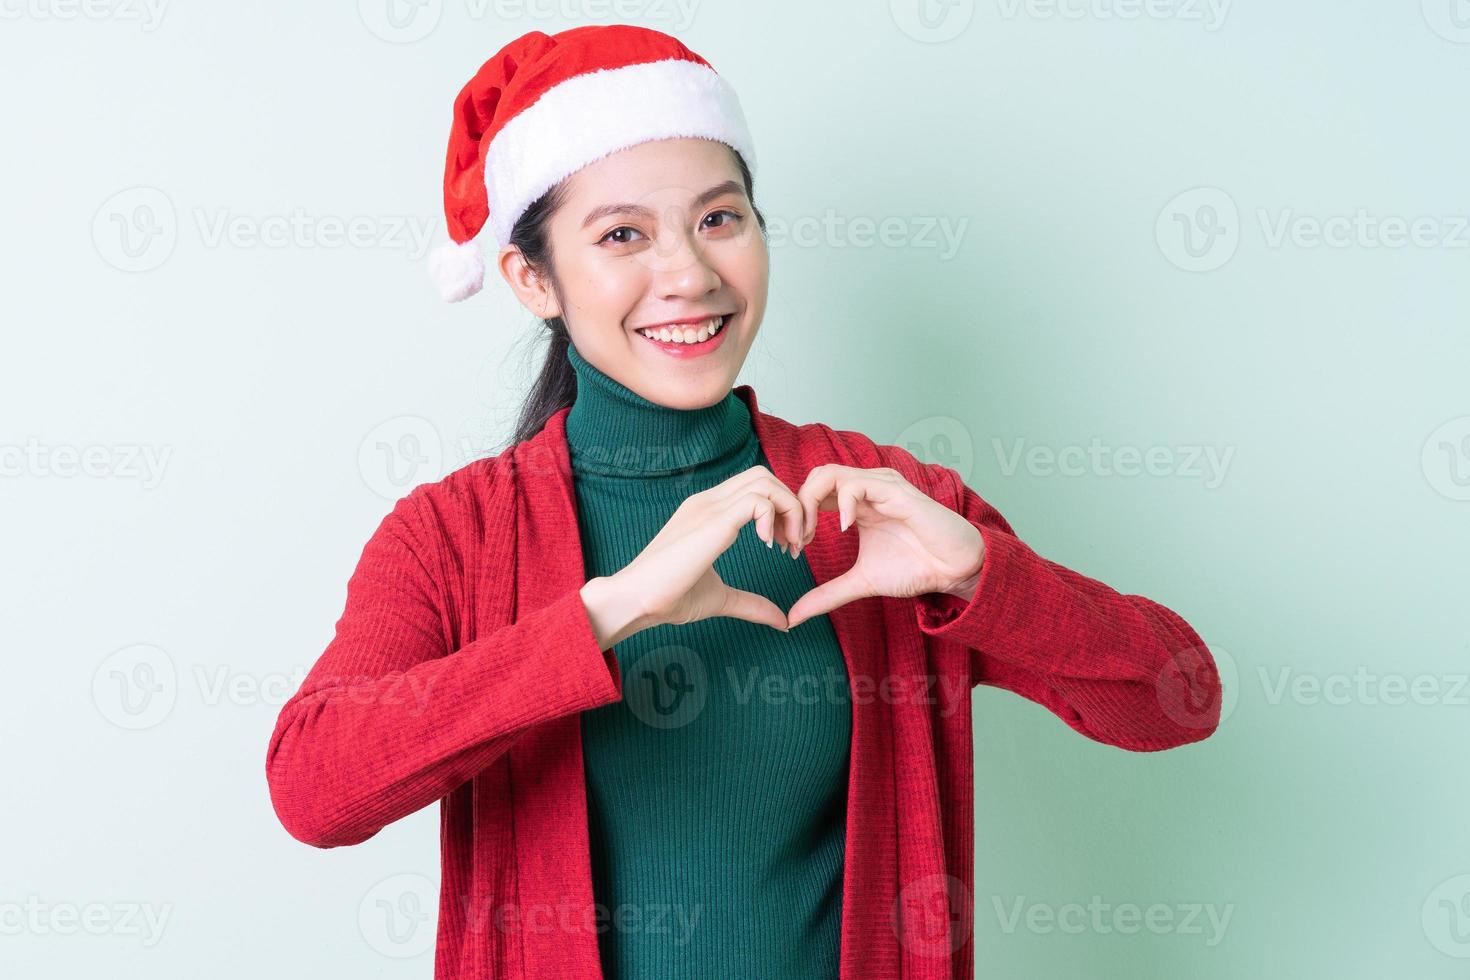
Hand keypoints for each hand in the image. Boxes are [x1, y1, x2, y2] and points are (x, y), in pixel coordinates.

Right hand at [608, 465, 807, 633]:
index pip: (754, 486)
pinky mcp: (713, 522)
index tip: (786, 547)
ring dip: (788, 510)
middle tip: (794, 544)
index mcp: (707, 511)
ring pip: (765, 480)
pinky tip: (769, 546)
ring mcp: (709, 507)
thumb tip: (782, 622)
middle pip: (764, 474)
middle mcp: (708, 501)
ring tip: (786, 546)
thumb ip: (751, 603)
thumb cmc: (668, 597)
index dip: (780, 510)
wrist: (635, 600)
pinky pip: (758, 500)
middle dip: (790, 504)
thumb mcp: (720, 598)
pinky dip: (774, 518)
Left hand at [786, 465, 984, 629]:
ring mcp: (881, 485)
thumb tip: (793, 617)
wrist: (954, 570)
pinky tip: (844, 529)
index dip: (795, 514)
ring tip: (810, 536)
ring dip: (810, 504)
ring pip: (829, 473)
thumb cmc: (916, 568)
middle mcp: (868, 487)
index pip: (814, 490)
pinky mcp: (896, 491)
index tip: (790, 547)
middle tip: (793, 540)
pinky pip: (857, 484)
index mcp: (858, 502)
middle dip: (796, 506)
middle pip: (816, 475)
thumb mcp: (861, 582)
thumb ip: (828, 594)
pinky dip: (842, 503)